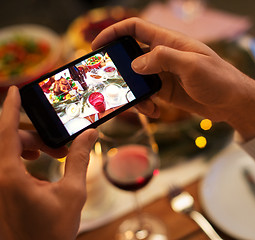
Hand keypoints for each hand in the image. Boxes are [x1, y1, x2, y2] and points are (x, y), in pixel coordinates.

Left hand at [0, 86, 97, 239]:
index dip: (10, 107)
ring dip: (30, 147)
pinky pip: (7, 164)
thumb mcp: (72, 192)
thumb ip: (80, 159)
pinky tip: (41, 166)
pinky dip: (23, 159)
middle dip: (36, 136)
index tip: (15, 90)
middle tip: (61, 147)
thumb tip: (90, 135)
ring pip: (8, 152)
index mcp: (9, 175)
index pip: (6, 131)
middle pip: (10, 140)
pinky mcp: (2, 191)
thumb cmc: (51, 231)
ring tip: (55, 155)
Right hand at [92, 17, 254, 139]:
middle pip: (132, 55)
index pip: (136, 29)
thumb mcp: (192, 66)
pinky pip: (147, 95)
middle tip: (110, 82)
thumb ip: (163, 59)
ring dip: (133, 91)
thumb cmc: (219, 79)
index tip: (97, 44)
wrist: (233, 103)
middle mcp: (164, 56)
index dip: (115, 32)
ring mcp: (165, 75)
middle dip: (119, 68)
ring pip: (137, 79)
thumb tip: (135, 64)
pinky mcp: (167, 92)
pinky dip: (145, 104)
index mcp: (170, 42)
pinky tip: (154, 113)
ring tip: (140, 104)